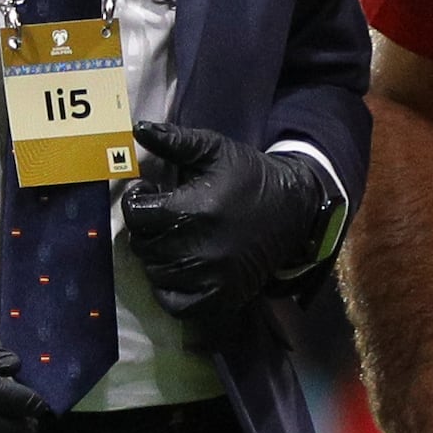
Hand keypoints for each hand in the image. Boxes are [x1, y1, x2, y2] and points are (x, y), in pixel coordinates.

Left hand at [125, 123, 329, 325]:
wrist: (295, 210)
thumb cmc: (250, 176)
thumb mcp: (215, 150)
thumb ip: (175, 141)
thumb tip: (138, 129)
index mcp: (193, 210)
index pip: (137, 216)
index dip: (137, 201)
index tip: (149, 194)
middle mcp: (198, 248)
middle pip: (143, 246)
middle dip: (146, 228)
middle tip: (161, 217)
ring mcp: (210, 278)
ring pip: (155, 273)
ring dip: (156, 256)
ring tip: (172, 239)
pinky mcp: (221, 297)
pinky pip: (175, 303)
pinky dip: (170, 289)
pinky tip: (179, 269)